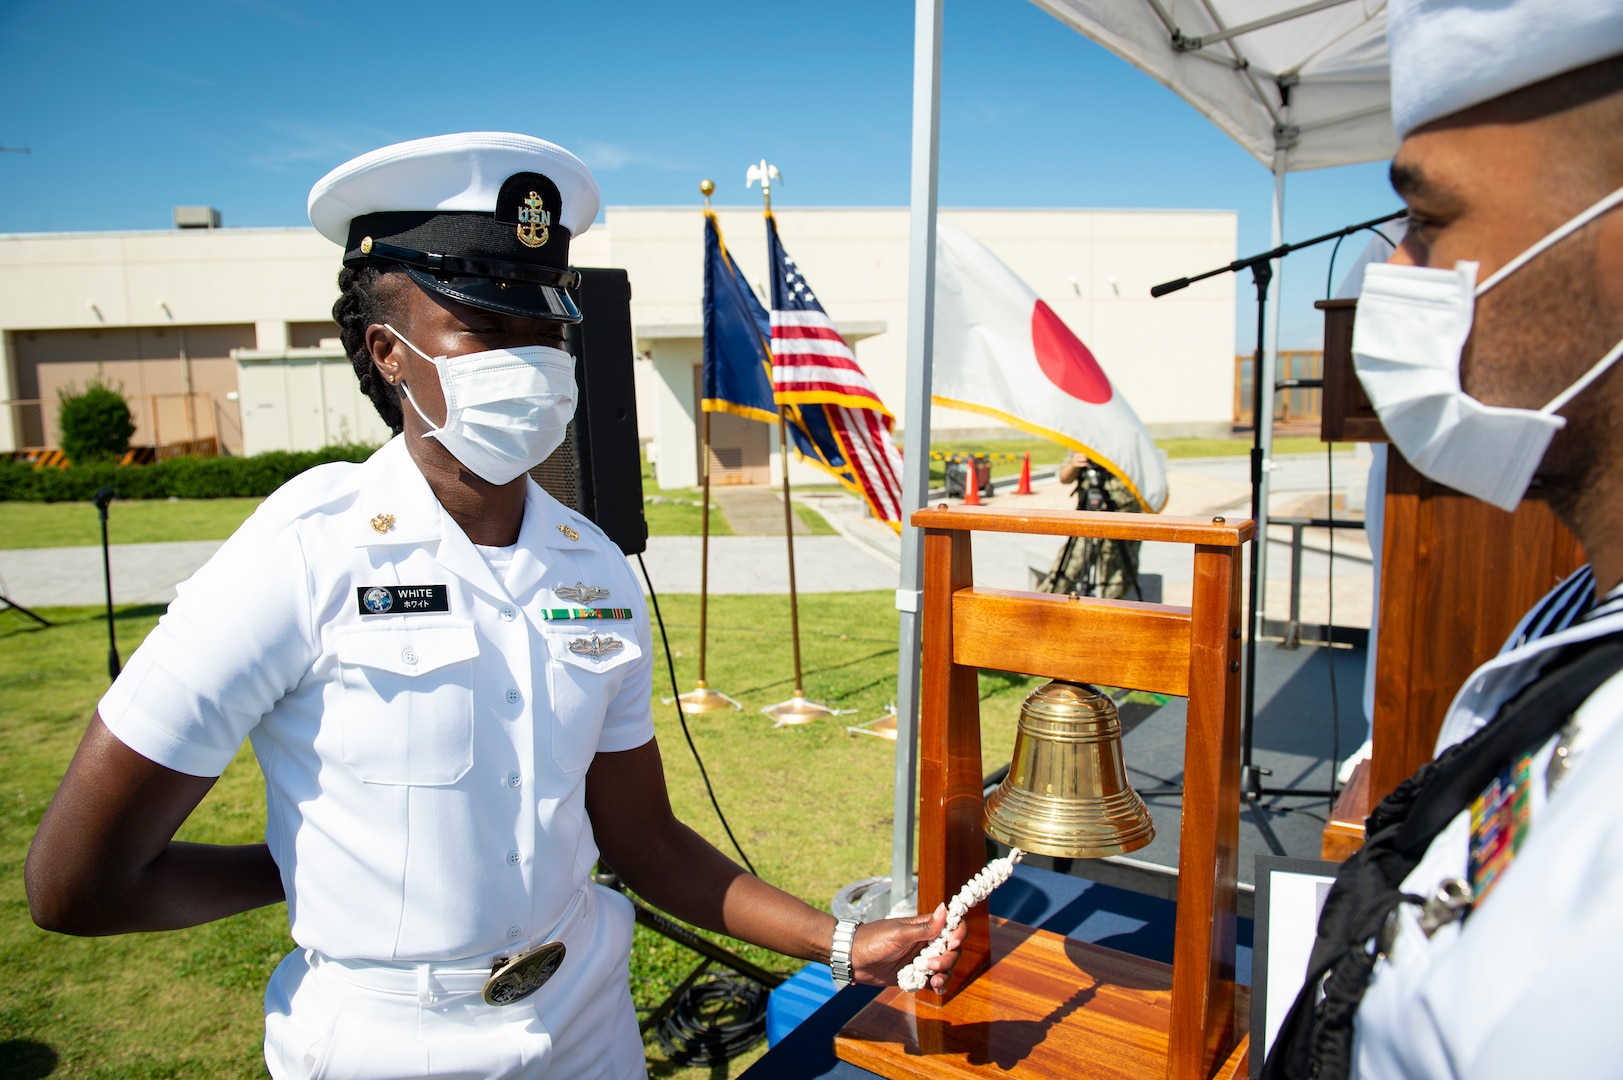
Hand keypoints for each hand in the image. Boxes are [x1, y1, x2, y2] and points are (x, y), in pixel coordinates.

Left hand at [849, 904, 966, 991]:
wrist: (853, 959)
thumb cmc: (872, 940)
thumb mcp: (898, 934)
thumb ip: (923, 927)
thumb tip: (945, 908)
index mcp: (924, 927)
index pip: (952, 926)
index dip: (958, 934)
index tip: (952, 943)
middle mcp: (926, 943)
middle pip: (952, 950)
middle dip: (948, 960)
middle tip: (931, 966)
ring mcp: (921, 960)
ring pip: (945, 968)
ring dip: (945, 975)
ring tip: (933, 982)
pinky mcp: (915, 975)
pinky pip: (934, 981)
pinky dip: (939, 986)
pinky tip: (936, 990)